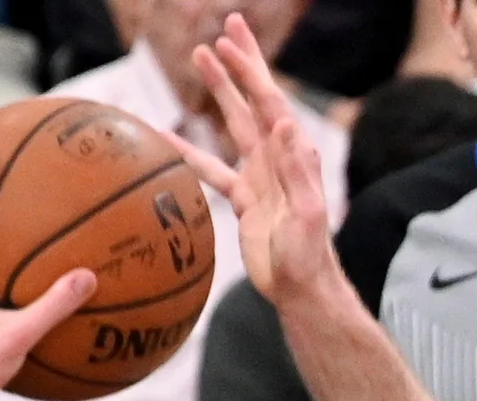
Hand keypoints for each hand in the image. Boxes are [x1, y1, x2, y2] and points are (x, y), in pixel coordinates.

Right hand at [173, 14, 338, 300]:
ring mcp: (261, 177)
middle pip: (253, 103)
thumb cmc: (308, 257)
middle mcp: (278, 160)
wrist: (301, 289)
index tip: (230, 42)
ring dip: (218, 93)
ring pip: (234, 125)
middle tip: (220, 34)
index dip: (251, 71)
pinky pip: (213, 168)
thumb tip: (284, 124)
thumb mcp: (307, 214)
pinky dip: (191, 152)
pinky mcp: (245, 199)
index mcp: (293, 157)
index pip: (270, 103)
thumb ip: (297, 171)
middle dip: (239, 67)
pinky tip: (168, 138)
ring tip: (199, 60)